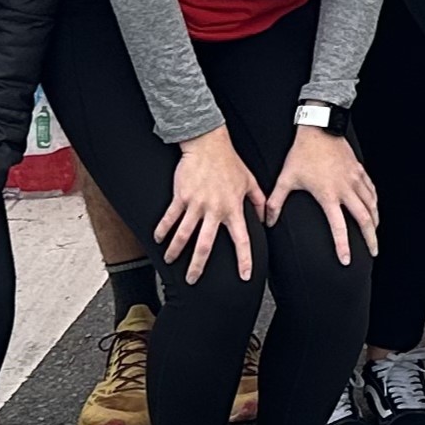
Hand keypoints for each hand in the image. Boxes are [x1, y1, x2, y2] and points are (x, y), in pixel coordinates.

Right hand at [155, 127, 262, 284]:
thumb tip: (265, 219)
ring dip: (175, 251)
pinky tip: (158, 239)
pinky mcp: (181, 196)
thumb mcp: (250, 181)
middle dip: (198, 265)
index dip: (244, 259)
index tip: (244, 276)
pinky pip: (170, 217)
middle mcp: (214, 210)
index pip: (241, 239)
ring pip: (184, 234)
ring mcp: (196, 204)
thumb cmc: (230, 162)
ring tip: (170, 261)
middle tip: (192, 280)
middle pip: (205, 245)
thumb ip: (259, 201)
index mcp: (233, 208)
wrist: (209, 144)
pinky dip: (162, 230)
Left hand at [267, 128, 378, 264]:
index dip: (343, 245)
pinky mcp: (359, 170)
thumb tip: (267, 222)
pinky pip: (371, 190)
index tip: (346, 260)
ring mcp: (355, 179)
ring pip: (372, 205)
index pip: (339, 226)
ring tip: (375, 235)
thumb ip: (276, 202)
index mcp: (328, 194)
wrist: (319, 127)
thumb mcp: (286, 178)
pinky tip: (374, 209)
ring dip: (375, 222)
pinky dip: (375, 203)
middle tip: (373, 252)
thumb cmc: (302, 153)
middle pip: (364, 219)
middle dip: (370, 238)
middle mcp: (345, 189)